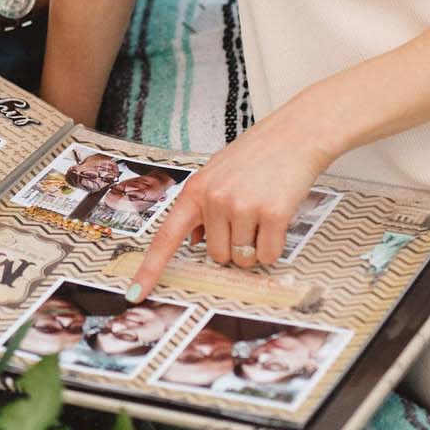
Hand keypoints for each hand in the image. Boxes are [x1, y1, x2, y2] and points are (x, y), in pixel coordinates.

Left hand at [128, 109, 336, 300]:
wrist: (294, 136)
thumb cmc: (256, 156)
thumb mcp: (216, 174)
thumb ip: (201, 206)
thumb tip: (191, 239)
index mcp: (195, 190)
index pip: (166, 237)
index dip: (149, 269)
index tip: (134, 293)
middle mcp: (214, 199)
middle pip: (216, 256)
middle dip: (233, 245)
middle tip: (247, 216)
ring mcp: (242, 206)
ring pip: (242, 259)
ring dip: (255, 246)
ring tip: (262, 213)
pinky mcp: (271, 214)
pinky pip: (267, 255)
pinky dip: (274, 246)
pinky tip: (277, 219)